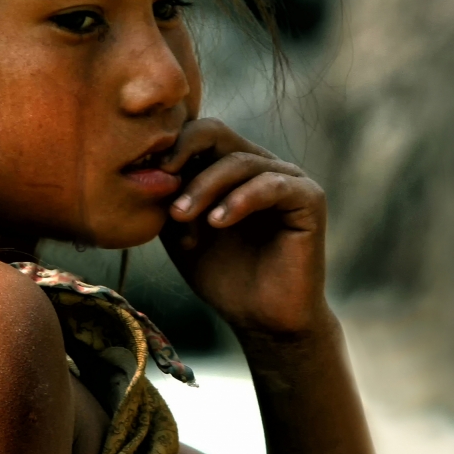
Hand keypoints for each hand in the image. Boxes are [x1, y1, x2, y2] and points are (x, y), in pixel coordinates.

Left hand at [160, 118, 328, 335]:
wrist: (261, 320)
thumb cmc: (221, 274)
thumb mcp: (180, 229)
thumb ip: (167, 195)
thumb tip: (144, 166)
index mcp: (228, 165)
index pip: (197, 134)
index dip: (169, 147)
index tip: (143, 173)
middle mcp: (259, 164)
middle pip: (216, 134)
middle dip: (184, 156)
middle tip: (162, 184)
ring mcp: (287, 177)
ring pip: (239, 161)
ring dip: (204, 186)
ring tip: (181, 216)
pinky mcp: (309, 198)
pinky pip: (273, 184)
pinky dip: (240, 199)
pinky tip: (218, 222)